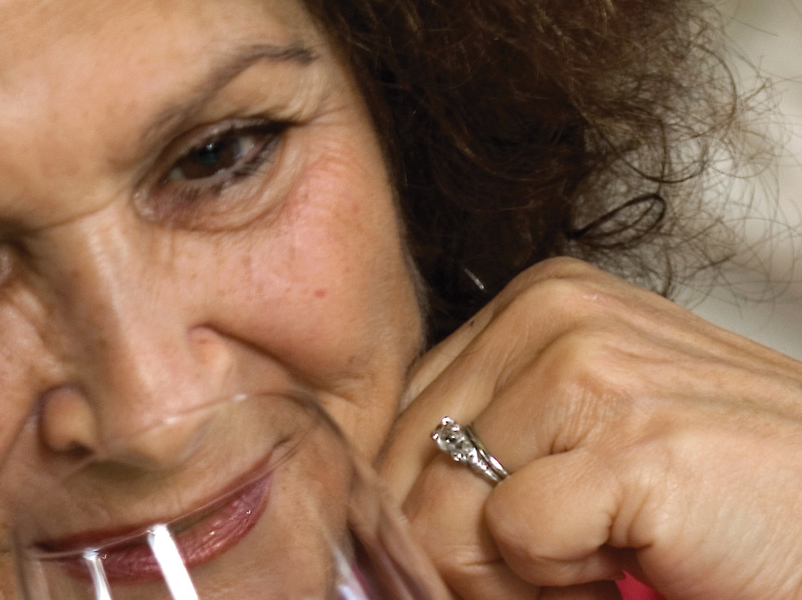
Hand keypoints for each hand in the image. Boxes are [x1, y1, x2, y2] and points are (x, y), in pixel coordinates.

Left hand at [378, 258, 801, 598]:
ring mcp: (590, 370)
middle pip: (405, 467)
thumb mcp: (585, 436)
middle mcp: (555, 314)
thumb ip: (485, 440)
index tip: (522, 532)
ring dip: (516, 575)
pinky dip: (566, 588)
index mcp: (538, 301)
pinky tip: (642, 562)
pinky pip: (508, 540)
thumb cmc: (732, 494)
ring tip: (612, 556)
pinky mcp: (628, 443)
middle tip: (574, 556)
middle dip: (466, 547)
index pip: (399, 419)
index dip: (435, 505)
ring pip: (439, 512)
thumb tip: (371, 498)